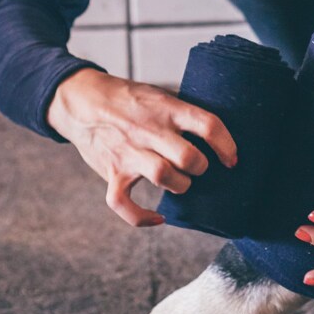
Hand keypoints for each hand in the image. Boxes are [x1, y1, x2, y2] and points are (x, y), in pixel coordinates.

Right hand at [47, 68, 236, 227]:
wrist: (82, 100)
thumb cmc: (128, 99)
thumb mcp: (159, 94)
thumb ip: (182, 112)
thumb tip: (215, 132)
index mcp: (167, 109)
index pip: (208, 125)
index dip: (227, 145)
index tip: (232, 159)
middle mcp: (149, 130)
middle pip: (188, 157)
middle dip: (201, 167)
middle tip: (199, 167)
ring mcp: (129, 153)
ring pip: (163, 176)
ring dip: (180, 185)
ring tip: (181, 181)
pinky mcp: (111, 172)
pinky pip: (123, 203)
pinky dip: (141, 217)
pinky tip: (158, 219)